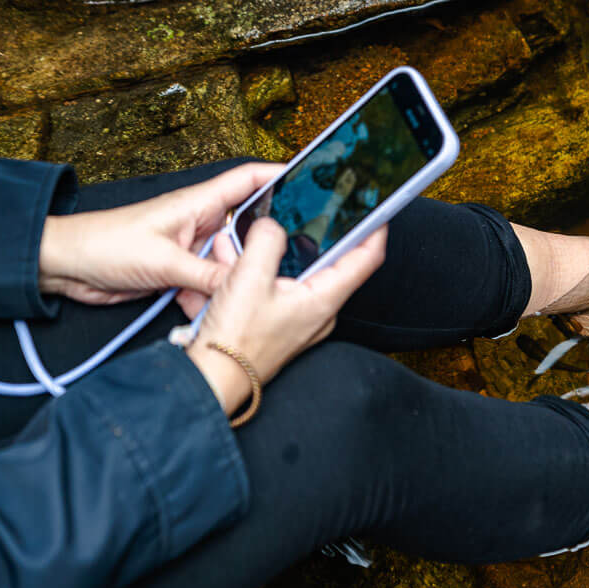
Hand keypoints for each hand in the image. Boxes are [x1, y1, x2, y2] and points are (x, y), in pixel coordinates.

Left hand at [37, 163, 282, 304]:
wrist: (66, 266)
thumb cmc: (105, 246)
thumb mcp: (163, 263)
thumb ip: (207, 275)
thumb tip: (244, 285)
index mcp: (198, 203)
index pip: (249, 179)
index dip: (281, 175)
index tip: (313, 180)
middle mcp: (199, 222)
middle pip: (248, 224)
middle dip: (270, 237)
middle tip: (300, 252)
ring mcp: (190, 247)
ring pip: (231, 259)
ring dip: (239, 274)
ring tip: (259, 287)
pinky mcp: (179, 270)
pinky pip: (212, 281)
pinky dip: (217, 293)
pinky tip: (218, 305)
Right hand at [185, 216, 385, 411]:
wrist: (212, 379)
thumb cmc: (234, 340)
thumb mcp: (249, 277)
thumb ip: (266, 241)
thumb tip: (272, 226)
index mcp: (324, 299)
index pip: (366, 258)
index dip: (374, 228)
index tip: (376, 207)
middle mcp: (319, 311)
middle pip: (327, 261)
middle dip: (305, 236)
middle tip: (294, 215)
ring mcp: (300, 319)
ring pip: (295, 274)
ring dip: (271, 254)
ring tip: (242, 243)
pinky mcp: (280, 324)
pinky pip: (276, 289)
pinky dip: (258, 274)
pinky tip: (233, 267)